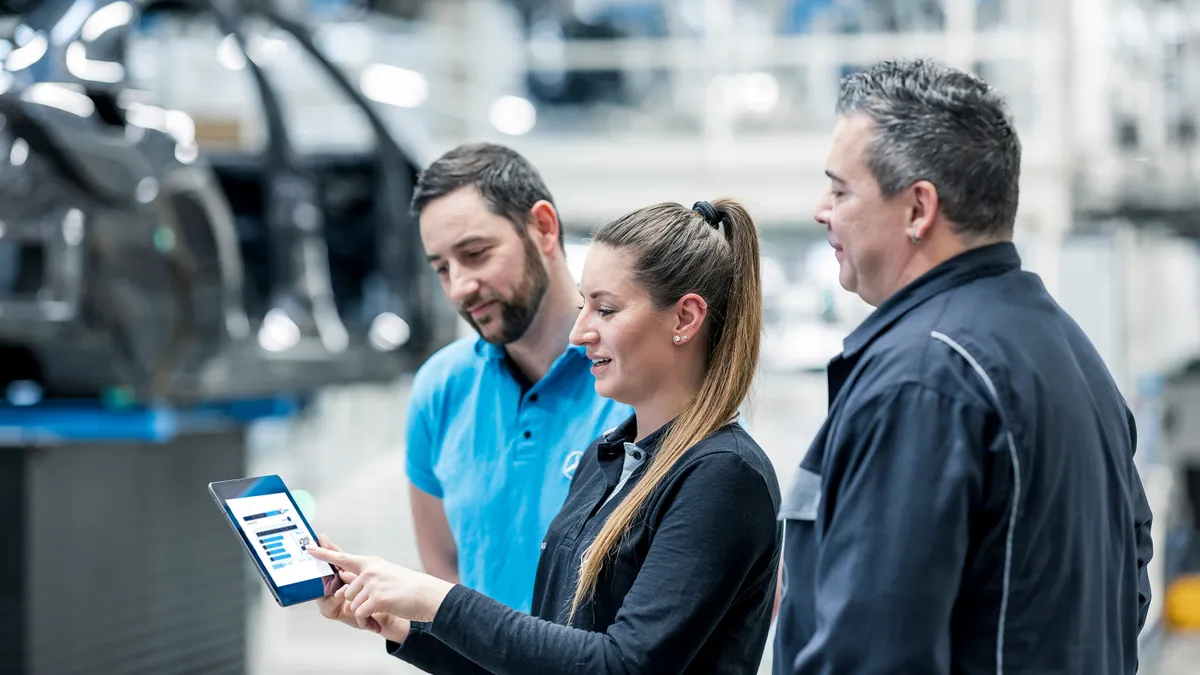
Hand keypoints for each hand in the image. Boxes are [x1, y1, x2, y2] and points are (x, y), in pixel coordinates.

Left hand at [308, 544, 453, 626]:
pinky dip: (367, 621)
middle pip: (348, 593)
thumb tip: (346, 584)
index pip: (343, 558)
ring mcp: (373, 583)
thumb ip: (367, 578)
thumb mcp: (387, 575)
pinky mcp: (377, 598)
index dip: (324, 553)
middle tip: (375, 608)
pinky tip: (378, 620)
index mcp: (372, 563)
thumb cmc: (409, 588)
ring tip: (381, 612)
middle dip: (358, 604)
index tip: (309, 547)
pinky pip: (360, 614)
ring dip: (363, 614)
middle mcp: (370, 571)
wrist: (428, 595)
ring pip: (353, 604)